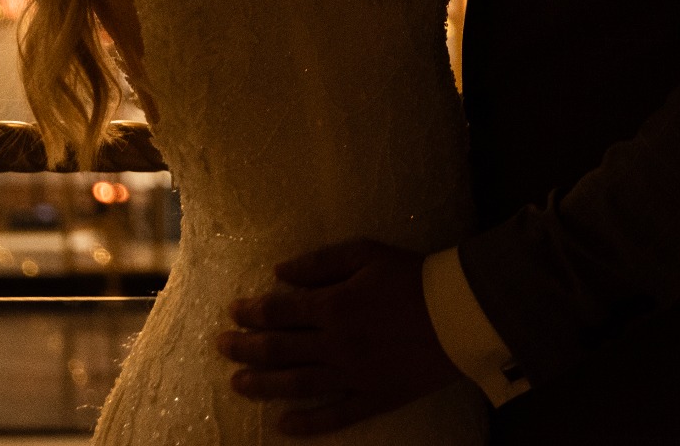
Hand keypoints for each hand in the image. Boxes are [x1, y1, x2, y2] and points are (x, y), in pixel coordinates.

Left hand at [216, 240, 460, 435]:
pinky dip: (308, 423)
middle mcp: (336, 345)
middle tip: (220, 347)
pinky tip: (284, 425)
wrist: (459, 312)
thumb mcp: (365, 253)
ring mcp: (354, 376)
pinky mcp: (375, 397)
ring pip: (298, 384)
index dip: (252, 311)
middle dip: (246, 347)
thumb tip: (279, 273)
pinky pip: (336, 416)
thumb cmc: (412, 276)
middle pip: (280, 349)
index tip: (232, 312)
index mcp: (333, 306)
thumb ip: (319, 263)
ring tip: (237, 384)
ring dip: (264, 385)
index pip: (280, 311)